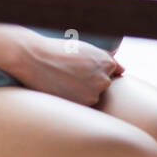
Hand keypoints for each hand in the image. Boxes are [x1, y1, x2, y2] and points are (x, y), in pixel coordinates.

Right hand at [7, 33, 124, 106]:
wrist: (34, 58)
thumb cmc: (58, 51)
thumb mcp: (86, 49)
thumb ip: (106, 59)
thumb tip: (123, 70)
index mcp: (108, 63)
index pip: (112, 74)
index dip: (93, 72)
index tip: (80, 69)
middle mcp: (104, 79)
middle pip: (102, 87)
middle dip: (89, 83)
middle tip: (69, 75)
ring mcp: (94, 94)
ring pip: (91, 97)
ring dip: (81, 93)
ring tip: (64, 81)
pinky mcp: (80, 105)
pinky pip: (82, 106)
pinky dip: (73, 101)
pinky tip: (61, 90)